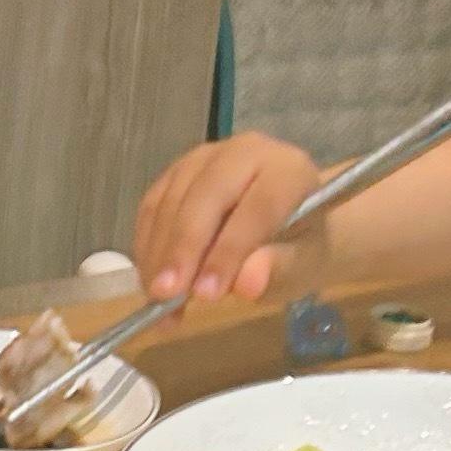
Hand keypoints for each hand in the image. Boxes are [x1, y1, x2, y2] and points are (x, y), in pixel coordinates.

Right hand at [135, 134, 323, 303]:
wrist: (287, 227)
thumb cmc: (297, 247)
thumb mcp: (302, 266)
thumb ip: (279, 270)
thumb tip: (246, 284)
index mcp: (287, 170)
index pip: (256, 208)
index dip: (228, 252)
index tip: (206, 295)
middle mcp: (244, 152)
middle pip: (205, 195)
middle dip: (183, 249)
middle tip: (167, 295)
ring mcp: (205, 158)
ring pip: (171, 200)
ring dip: (159, 253)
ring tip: (158, 299)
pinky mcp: (176, 172)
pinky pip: (152, 207)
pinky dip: (147, 246)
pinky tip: (151, 281)